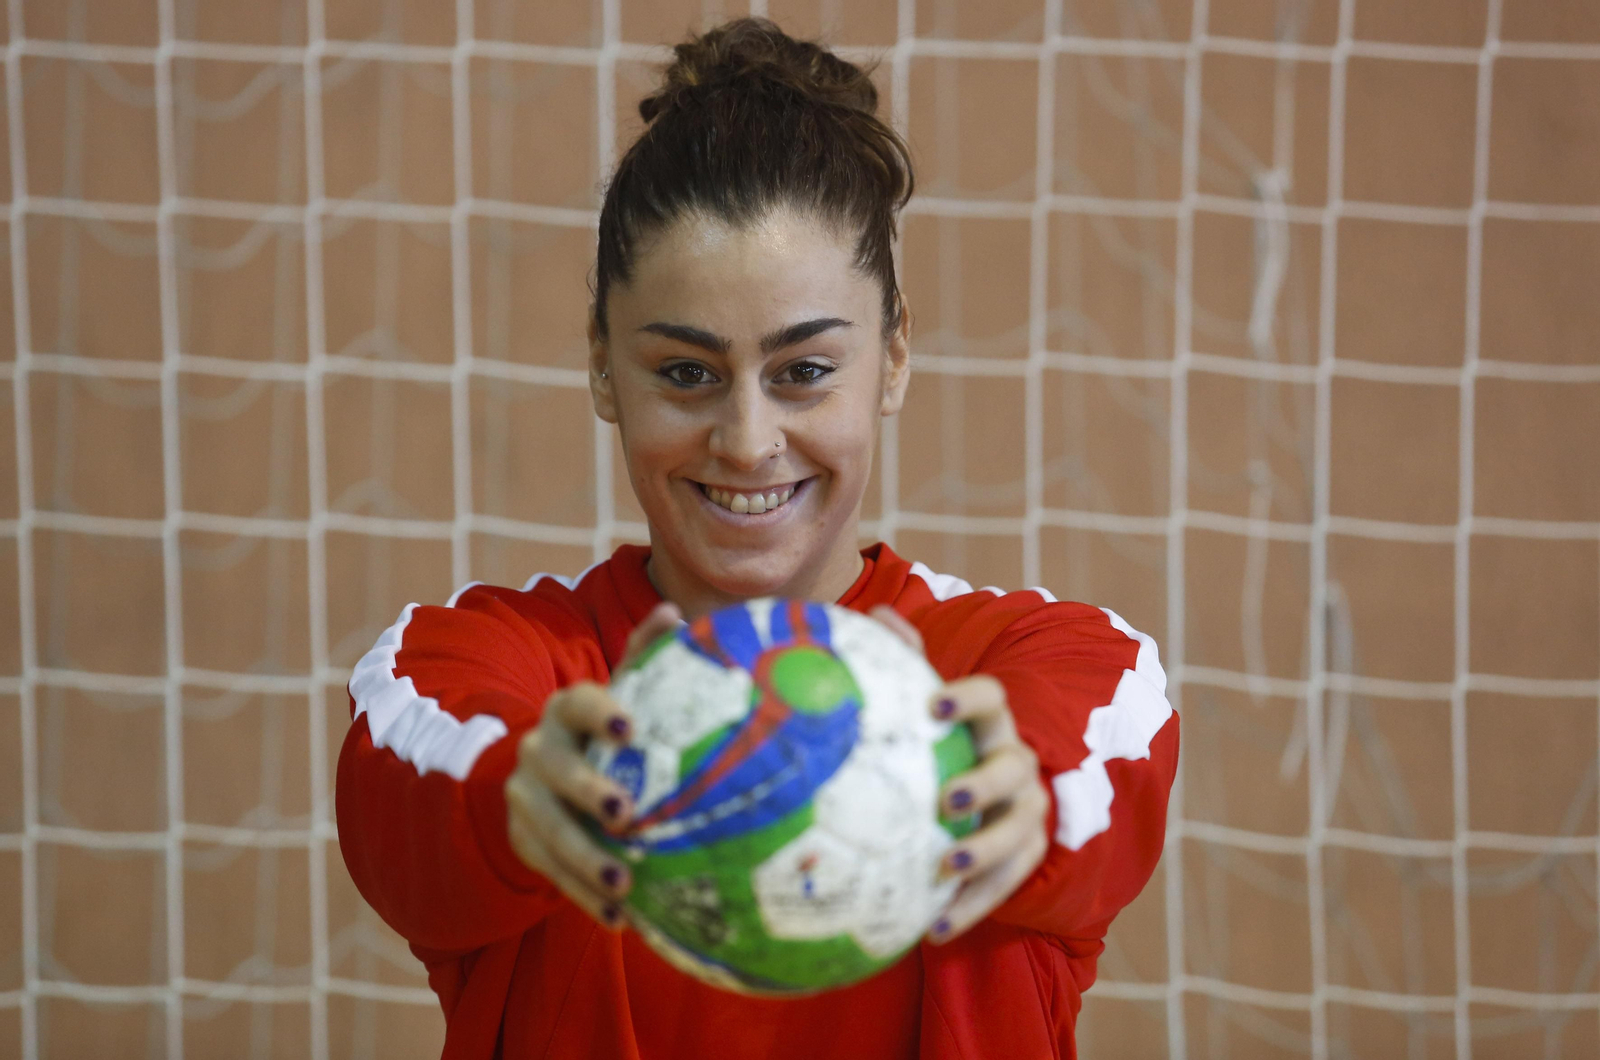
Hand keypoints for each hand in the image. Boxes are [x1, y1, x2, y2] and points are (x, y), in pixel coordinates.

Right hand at [503, 602, 682, 927]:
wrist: (543, 772)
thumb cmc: (604, 730)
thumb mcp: (621, 691)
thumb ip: (644, 655)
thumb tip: (674, 614)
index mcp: (567, 709)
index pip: (579, 702)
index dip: (601, 712)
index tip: (631, 728)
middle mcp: (537, 750)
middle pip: (556, 770)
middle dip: (586, 791)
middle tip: (626, 815)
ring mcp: (524, 798)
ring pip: (548, 830)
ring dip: (584, 860)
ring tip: (626, 883)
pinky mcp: (524, 840)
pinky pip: (550, 872)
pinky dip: (584, 895)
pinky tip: (621, 917)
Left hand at [866, 607, 1050, 942]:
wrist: (996, 791)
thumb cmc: (948, 739)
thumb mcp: (932, 704)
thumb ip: (908, 660)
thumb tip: (875, 613)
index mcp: (992, 721)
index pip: (991, 697)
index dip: (965, 698)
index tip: (930, 704)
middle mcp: (1019, 763)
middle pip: (1014, 769)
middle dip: (985, 783)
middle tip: (946, 799)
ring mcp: (1029, 812)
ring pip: (1019, 833)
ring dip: (986, 851)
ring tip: (947, 868)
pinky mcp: (1027, 857)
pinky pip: (1005, 887)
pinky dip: (972, 907)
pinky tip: (934, 928)